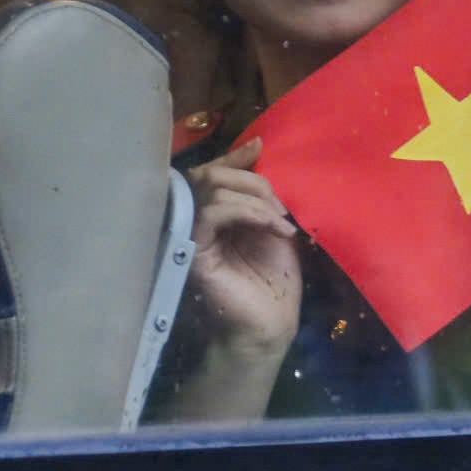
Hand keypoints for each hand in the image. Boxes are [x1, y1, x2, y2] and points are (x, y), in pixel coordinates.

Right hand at [184, 138, 303, 359]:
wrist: (271, 323)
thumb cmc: (275, 280)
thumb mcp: (273, 224)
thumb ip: (260, 193)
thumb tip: (256, 147)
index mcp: (214, 214)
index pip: (213, 173)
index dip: (233, 157)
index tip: (259, 147)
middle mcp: (196, 222)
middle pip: (211, 174)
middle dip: (251, 180)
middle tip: (279, 209)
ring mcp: (191, 236)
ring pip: (213, 189)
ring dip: (256, 200)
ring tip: (279, 223)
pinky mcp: (192, 251)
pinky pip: (211, 212)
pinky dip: (248, 211)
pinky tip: (272, 228)